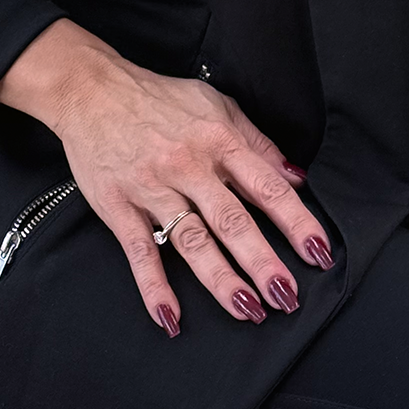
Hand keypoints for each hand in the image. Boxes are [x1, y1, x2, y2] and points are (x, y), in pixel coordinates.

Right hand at [0, 19, 332, 336]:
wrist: (91, 90)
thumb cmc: (158, 98)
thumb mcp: (216, 106)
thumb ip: (257, 144)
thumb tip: (295, 178)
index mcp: (218, 140)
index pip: (266, 186)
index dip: (295, 221)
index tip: (317, 252)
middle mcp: (188, 165)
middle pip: (232, 220)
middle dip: (262, 261)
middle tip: (286, 296)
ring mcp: (152, 188)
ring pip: (191, 241)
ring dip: (220, 279)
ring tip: (247, 310)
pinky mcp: (118, 206)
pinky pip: (138, 251)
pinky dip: (154, 287)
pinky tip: (171, 317)